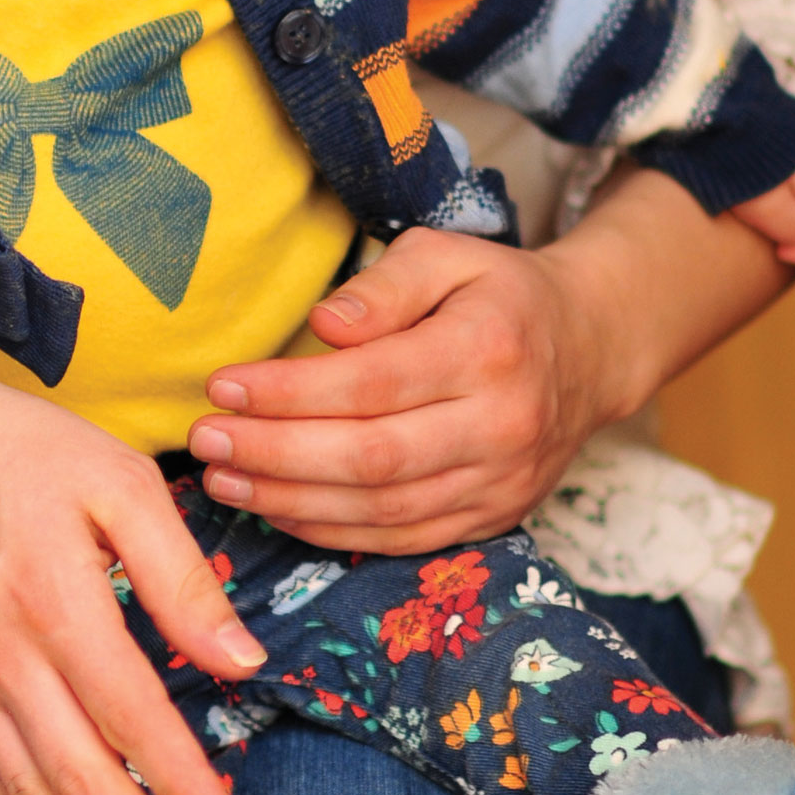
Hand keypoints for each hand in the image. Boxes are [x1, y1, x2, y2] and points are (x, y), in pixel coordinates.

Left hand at [182, 171, 794, 551]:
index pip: (371, 383)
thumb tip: (322, 327)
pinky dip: (331, 531)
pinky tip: (278, 509)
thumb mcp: (448, 255)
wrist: (590, 351)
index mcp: (488, 349)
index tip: (222, 385)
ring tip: (222, 480)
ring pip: (380, 510)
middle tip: (204, 442)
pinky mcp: (492, 519)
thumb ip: (383, 284)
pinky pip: (400, 539)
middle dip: (274, 455)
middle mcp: (501, 425)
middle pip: (370, 459)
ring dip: (290, 501)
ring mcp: (500, 482)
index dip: (289, 392)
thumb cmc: (499, 295)